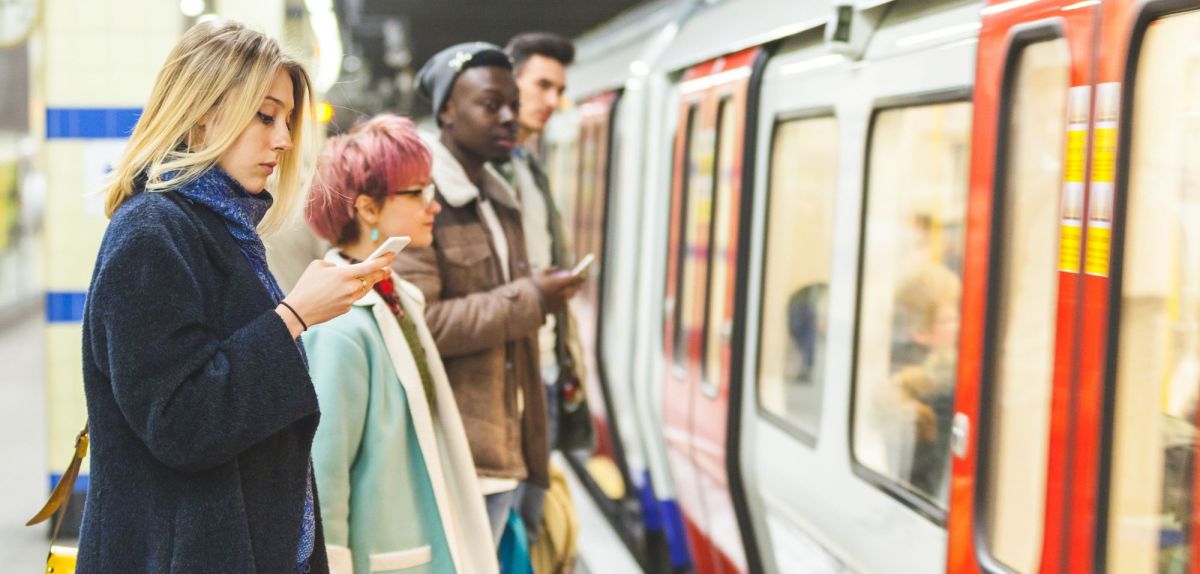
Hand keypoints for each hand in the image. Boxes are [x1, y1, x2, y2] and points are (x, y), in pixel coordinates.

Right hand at [276, 254, 395, 336]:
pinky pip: (354, 298)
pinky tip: (350, 289)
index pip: (371, 266)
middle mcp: (350, 288)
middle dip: (381, 273)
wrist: (299, 311)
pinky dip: (354, 293)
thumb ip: (335, 265)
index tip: (392, 255)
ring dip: (370, 282)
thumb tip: (343, 271)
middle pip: (372, 279)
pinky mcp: (346, 309)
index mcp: (344, 274)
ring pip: (365, 289)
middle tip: (388, 268)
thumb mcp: (318, 266)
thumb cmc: (306, 285)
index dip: (384, 260)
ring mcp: (350, 300)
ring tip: (375, 276)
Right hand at [531, 268, 584, 313]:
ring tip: (571, 291)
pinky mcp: (555, 310)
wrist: (525, 303)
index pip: (573, 280)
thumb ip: (550, 270)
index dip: (579, 278)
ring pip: (568, 298)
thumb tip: (558, 268)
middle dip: (576, 287)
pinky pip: (562, 304)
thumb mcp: (539, 274)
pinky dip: (563, 301)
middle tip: (578, 284)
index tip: (582, 276)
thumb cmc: (531, 286)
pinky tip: (561, 299)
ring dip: (570, 294)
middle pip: (574, 290)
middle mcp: (561, 294)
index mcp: (558, 284)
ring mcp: (559, 303)